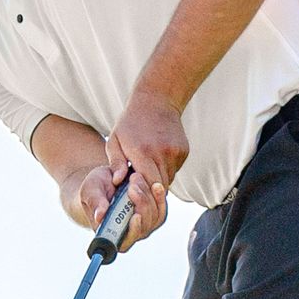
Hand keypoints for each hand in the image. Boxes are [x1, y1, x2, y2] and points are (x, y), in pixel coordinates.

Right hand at [65, 156, 166, 249]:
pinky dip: (159, 197)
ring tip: (136, 177)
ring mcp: (142, 226)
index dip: (133, 231)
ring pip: (153, 216)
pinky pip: (161, 210)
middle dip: (141, 200)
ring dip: (147, 194)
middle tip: (132, 179)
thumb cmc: (95, 189)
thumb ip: (95, 202)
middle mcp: (128, 234)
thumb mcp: (90, 190)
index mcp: (109, 234)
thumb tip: (100, 216)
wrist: (106, 181)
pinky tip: (156, 185)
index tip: (136, 216)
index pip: (125, 242)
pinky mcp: (152, 215)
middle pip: (143, 225)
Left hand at [107, 91, 190, 212]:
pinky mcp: (183, 151)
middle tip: (140, 192)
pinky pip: (174, 170)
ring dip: (158, 180)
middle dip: (150, 191)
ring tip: (147, 172)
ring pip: (168, 179)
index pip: (146, 184)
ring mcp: (175, 152)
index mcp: (142, 152)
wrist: (157, 101)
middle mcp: (161, 153)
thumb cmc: (130, 122)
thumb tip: (116, 182)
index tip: (135, 197)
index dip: (142, 194)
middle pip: (159, 186)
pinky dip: (166, 170)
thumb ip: (115, 162)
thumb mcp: (115, 140)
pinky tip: (158, 160)